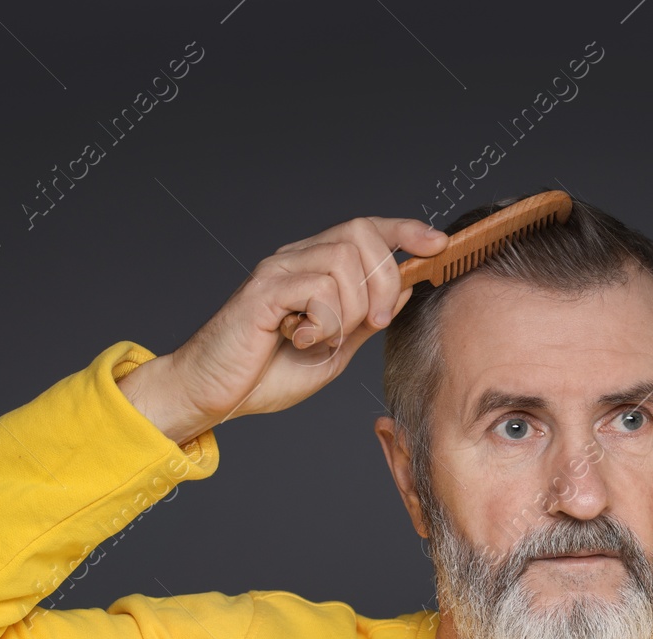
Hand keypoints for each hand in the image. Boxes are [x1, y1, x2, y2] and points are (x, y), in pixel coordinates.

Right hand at [164, 216, 448, 424]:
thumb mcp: (335, 349)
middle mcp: (296, 259)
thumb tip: (405, 287)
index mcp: (314, 268)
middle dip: (383, 282)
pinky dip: (323, 321)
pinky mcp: (264, 291)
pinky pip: (317, 289)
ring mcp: (279, 270)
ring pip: (344, 263)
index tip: (438, 244)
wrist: (214, 394)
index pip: (366, 229)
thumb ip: (366, 319)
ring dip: (350, 309)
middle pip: (362, 236)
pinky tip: (301, 339)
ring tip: (323, 338)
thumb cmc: (268, 373)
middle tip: (372, 324)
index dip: (404, 231)